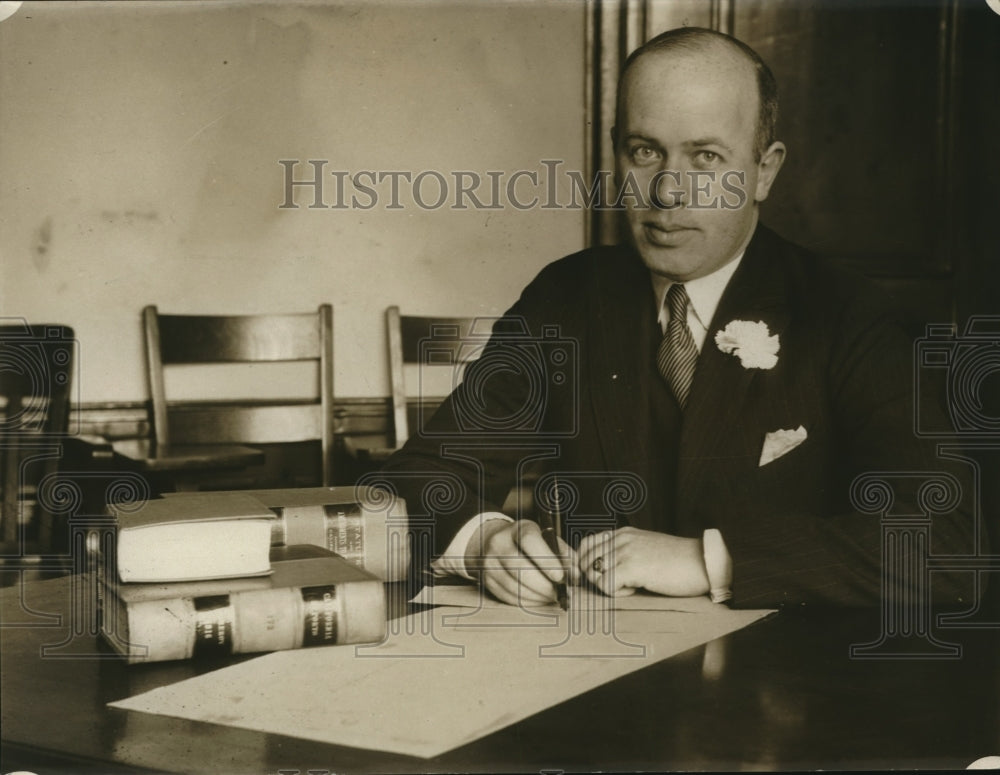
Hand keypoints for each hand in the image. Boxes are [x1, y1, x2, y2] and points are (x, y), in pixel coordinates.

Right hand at [465, 519, 578, 605]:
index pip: (529, 540)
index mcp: (517, 529)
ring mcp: (489, 563)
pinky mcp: (487, 581)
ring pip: (514, 587)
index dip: (546, 561)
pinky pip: (508, 597)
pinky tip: (538, 599)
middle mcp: (499, 544)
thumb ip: (564, 553)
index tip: (560, 577)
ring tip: (551, 597)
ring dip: (537, 597)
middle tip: (559, 593)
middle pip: (520, 568)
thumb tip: (575, 574)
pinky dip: (527, 602)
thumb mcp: (546, 538)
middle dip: (544, 585)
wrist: (495, 542)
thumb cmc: (528, 542)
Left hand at [577, 527, 708, 597]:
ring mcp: (625, 551)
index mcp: (623, 533)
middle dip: (593, 578)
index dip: (584, 564)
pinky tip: (636, 589)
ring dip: (607, 585)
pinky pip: (605, 585)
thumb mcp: (646, 549)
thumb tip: (602, 570)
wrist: (704, 564)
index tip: (596, 578)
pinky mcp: (632, 567)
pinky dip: (617, 593)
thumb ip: (625, 553)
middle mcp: (621, 539)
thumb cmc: (679, 562)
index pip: (586, 545)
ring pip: (592, 574)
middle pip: (584, 561)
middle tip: (616, 585)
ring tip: (630, 585)